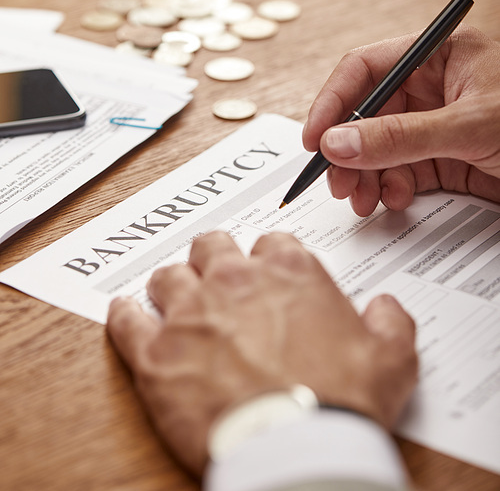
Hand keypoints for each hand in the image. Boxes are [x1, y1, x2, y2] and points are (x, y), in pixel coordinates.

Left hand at [107, 231, 416, 476]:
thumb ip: (391, 322)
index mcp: (288, 272)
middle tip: (216, 277)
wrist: (296, 449)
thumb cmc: (340, 403)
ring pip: (168, 277)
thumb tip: (387, 307)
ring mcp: (190, 314)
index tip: (266, 273)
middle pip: (211, 246)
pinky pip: (126, 321)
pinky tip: (128, 315)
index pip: (272, 242)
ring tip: (175, 300)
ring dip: (173, 286)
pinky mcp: (156, 355)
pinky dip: (125, 316)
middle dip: (214, 258)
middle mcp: (234, 280)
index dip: (268, 258)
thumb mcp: (392, 359)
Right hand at [303, 25, 499, 215]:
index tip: (315, 139)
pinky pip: (402, 172)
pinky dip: (391, 188)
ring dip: (364, 175)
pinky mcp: (445, 159)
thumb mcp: (470, 126)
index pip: (367, 69)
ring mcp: (437, 125)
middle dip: (348, 150)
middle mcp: (433, 87)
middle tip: (337, 180)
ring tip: (362, 199)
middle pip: (366, 114)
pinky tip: (395, 198)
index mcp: (439, 55)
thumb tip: (339, 143)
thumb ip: (402, 136)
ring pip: (379, 148)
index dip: (334, 102)